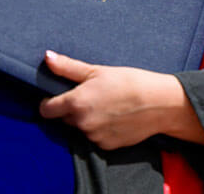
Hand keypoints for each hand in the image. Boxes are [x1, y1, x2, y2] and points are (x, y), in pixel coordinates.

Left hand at [37, 51, 203, 149]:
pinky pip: (96, 137)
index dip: (49, 102)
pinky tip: (115, 117)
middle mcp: (81, 123)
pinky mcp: (107, 146)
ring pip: (81, 128)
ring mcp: (94, 137)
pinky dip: (101, 129)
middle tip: (90, 96)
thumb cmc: (128, 82)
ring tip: (107, 105)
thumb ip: (68, 67)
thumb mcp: (96, 70)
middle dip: (72, 109)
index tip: (57, 96)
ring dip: (87, 120)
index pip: (46, 110)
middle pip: (64, 118)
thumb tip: (47, 57)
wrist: (158, 103)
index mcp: (75, 103)